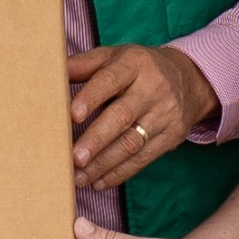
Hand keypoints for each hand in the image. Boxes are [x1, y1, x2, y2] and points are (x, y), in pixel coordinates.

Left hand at [67, 45, 220, 190]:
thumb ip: (83, 65)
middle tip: (74, 158)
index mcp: (134, 63)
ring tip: (79, 177)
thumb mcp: (114, 57)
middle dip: (96, 139)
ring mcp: (165, 114)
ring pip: (132, 142)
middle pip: (122, 116)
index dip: (91, 97)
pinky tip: (99, 182)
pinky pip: (144, 158)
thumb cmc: (137, 68)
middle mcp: (153, 88)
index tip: (73, 115)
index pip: (110, 80)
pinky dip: (120, 173)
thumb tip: (50, 71)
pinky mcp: (172, 136)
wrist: (188, 79)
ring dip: (103, 164)